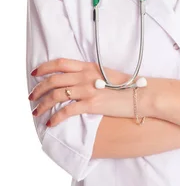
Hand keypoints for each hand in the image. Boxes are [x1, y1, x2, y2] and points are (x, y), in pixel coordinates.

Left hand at [28, 58, 155, 126]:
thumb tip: (78, 80)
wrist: (142, 94)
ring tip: (36, 111)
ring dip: (42, 104)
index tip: (34, 73)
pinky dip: (56, 117)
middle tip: (31, 97)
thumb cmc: (128, 86)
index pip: (60, 63)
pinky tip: (50, 122)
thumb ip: (91, 75)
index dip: (44, 67)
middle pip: (54, 80)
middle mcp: (86, 76)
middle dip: (38, 89)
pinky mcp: (92, 104)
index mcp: (89, 66)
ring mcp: (88, 89)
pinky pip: (67, 111)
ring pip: (56, 95)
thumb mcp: (107, 74)